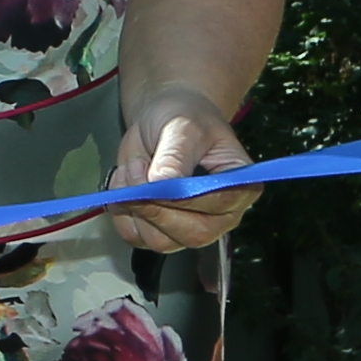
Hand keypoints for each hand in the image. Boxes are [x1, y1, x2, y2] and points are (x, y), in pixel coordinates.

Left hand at [108, 86, 258, 251]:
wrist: (162, 121)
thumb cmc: (184, 119)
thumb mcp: (182, 129)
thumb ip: (175, 158)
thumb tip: (163, 185)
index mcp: (239, 187)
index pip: (218, 205)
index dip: (184, 198)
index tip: (155, 179)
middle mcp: (220, 214)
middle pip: (191, 234)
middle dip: (154, 206)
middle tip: (137, 170)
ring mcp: (189, 225)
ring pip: (158, 240)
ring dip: (134, 206)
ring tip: (133, 170)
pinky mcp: (159, 228)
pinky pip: (135, 235)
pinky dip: (120, 212)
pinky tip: (125, 183)